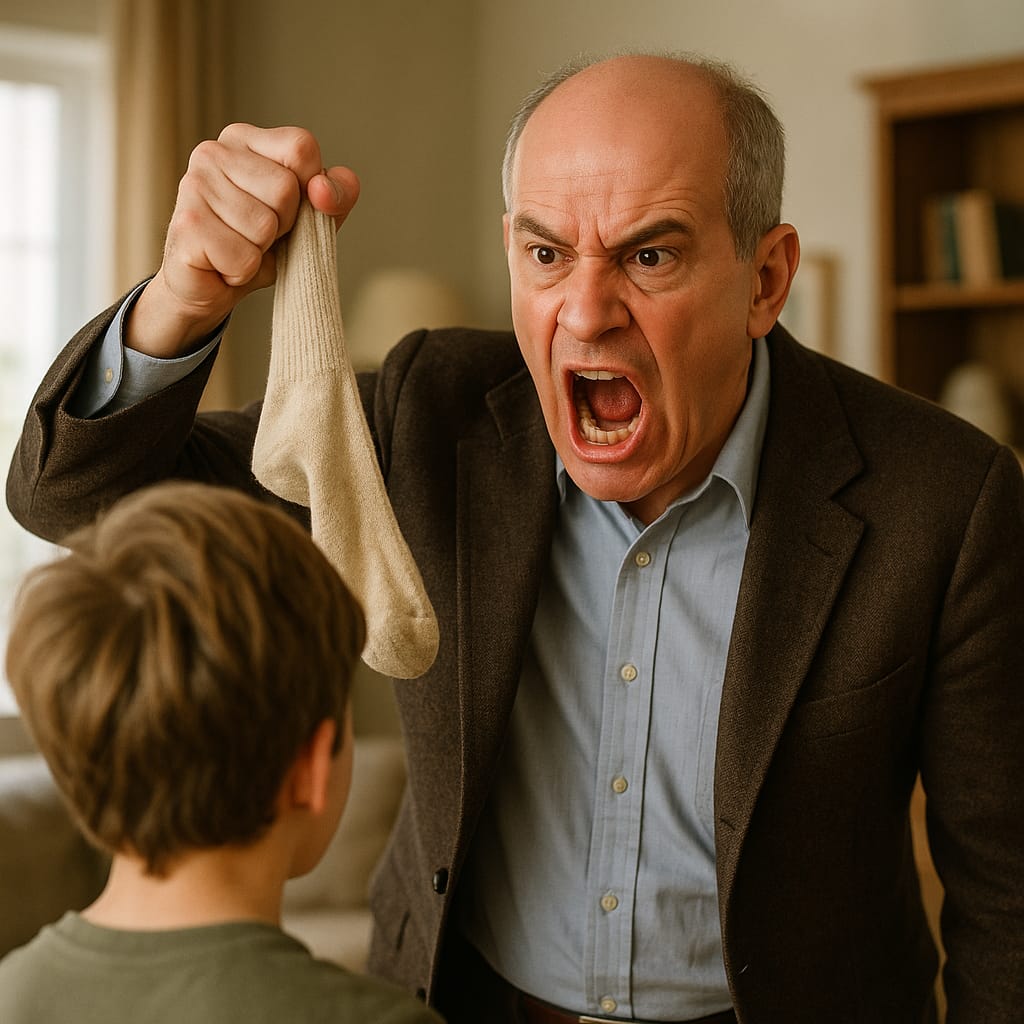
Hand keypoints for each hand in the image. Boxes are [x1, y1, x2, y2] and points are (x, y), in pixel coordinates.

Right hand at [126, 124, 359, 356]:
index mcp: (243, 139)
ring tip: (237, 249)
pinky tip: (222, 265)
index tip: (288, 211)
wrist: (206, 286)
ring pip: (265, 226)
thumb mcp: (309, 220)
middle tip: (256, 236)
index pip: (302, 148)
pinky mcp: (187, 225)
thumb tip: (323, 189)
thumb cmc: (257, 246)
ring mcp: (194, 185)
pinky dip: (242, 272)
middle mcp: (213, 152)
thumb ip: (335, 197)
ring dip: (260, 252)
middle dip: (283, 226)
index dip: (310, 190)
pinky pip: (244, 257)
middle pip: (286, 189)